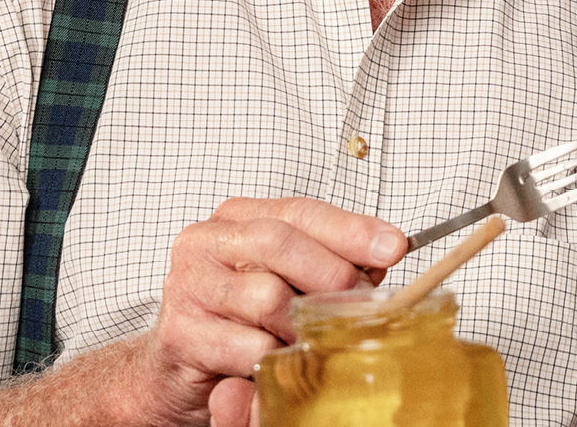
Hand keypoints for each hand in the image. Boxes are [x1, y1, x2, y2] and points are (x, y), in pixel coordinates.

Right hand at [151, 197, 404, 425]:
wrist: (183, 363)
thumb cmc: (244, 315)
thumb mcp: (292, 277)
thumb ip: (334, 260)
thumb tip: (385, 254)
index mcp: (236, 218)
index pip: (299, 212)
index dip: (351, 229)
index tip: (394, 247)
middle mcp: (205, 242)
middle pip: (279, 243)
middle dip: (332, 273)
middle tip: (362, 302)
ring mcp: (188, 286)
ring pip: (268, 297)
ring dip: (304, 323)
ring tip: (313, 336)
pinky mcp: (182, 334)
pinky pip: (252, 345)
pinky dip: (279, 357)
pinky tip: (284, 358)